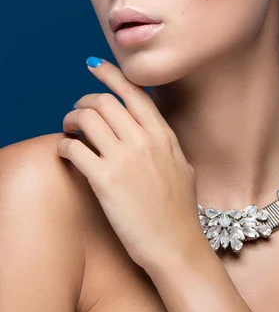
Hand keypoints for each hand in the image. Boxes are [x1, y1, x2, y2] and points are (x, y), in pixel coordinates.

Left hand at [58, 57, 204, 272]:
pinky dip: (63, 145)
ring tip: (68, 129)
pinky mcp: (105, 180)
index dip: (110, 73)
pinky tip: (65, 152)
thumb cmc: (180, 212)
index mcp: (163, 135)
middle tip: (77, 111)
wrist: (176, 246)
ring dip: (70, 119)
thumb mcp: (182, 167)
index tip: (94, 64)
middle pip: (104, 100)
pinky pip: (73, 147)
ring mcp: (124, 159)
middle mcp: (144, 140)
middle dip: (84, 101)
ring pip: (86, 118)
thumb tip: (150, 131)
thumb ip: (165, 144)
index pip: (133, 92)